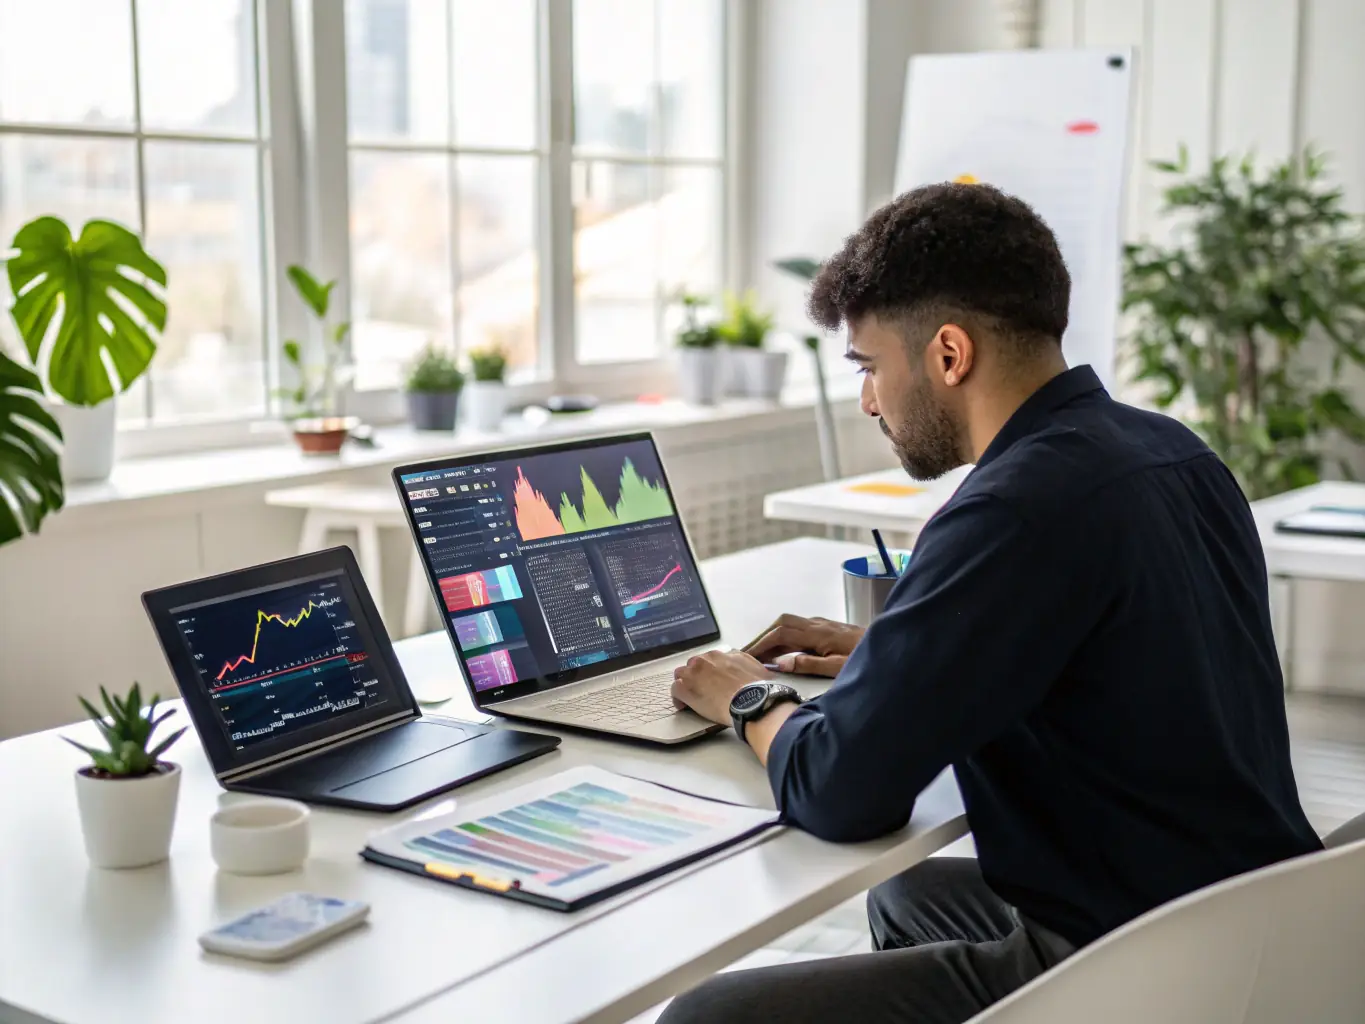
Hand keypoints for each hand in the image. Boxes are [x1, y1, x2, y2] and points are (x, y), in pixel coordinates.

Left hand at [671, 650, 773, 725]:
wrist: (751, 700)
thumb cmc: (757, 687)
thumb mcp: (754, 666)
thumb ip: (744, 663)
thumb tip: (744, 667)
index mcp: (720, 654)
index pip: (708, 660)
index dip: (709, 671)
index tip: (713, 681)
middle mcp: (704, 660)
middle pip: (693, 666)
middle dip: (696, 676)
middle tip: (704, 690)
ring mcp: (692, 673)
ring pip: (681, 675)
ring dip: (685, 685)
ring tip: (692, 698)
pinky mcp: (685, 688)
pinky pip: (675, 690)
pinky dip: (678, 698)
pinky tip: (684, 706)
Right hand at [744, 614, 863, 677]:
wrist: (891, 648)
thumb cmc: (865, 660)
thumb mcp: (837, 668)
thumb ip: (809, 664)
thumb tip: (781, 662)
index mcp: (818, 634)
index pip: (781, 634)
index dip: (762, 644)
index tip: (748, 655)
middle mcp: (818, 625)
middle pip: (782, 623)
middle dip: (763, 637)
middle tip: (749, 652)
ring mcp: (824, 625)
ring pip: (790, 624)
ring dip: (774, 636)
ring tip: (762, 654)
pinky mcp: (829, 628)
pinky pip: (800, 627)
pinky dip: (786, 636)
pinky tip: (786, 650)